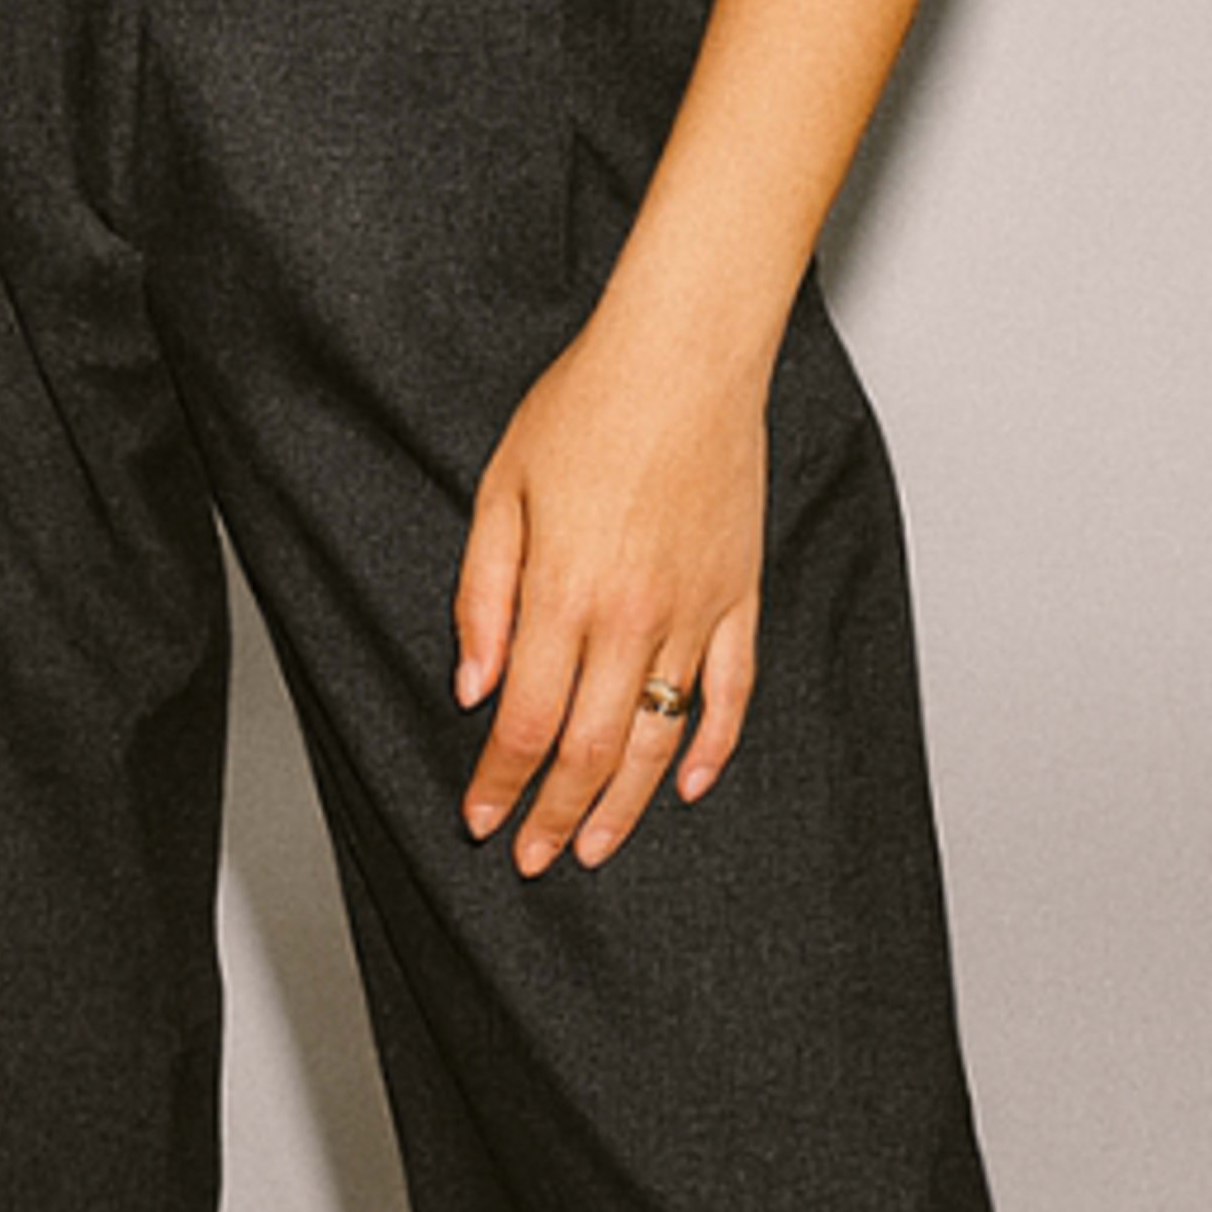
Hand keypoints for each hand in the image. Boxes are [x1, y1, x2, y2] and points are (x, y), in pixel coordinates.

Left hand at [451, 308, 764, 875]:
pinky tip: (688, 787)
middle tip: (533, 855)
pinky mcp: (739, 595)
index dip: (501, 783)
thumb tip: (473, 687)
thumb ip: (482, 597)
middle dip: (555, 815)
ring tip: (597, 846)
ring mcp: (694, 611)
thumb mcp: (500, 491)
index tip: (481, 819)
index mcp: (563, 593)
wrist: (682, 357)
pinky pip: (731, 693)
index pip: (525, 723)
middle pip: (588, 749)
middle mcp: (630, 616)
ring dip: (622, 803)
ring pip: (657, 738)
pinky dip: (711, 749)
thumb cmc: (585, 407)